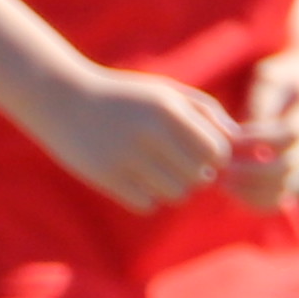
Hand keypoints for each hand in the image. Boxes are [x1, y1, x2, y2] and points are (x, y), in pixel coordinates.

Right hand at [33, 66, 239, 213]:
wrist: (61, 97)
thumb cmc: (126, 97)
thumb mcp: (166, 92)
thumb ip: (206, 112)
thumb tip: (237, 141)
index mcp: (167, 109)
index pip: (217, 152)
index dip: (214, 158)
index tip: (200, 153)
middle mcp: (148, 132)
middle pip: (200, 177)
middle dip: (195, 175)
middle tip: (177, 165)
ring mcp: (125, 156)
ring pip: (176, 195)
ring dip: (172, 189)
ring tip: (157, 173)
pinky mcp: (105, 176)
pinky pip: (146, 205)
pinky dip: (146, 198)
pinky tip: (134, 181)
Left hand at [231, 42, 298, 208]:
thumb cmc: (283, 76)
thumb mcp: (271, 78)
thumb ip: (259, 103)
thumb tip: (241, 133)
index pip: (290, 134)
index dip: (258, 141)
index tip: (229, 140)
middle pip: (289, 166)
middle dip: (249, 171)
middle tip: (218, 170)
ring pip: (286, 188)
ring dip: (251, 190)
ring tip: (220, 183)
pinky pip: (282, 198)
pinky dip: (256, 200)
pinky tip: (232, 192)